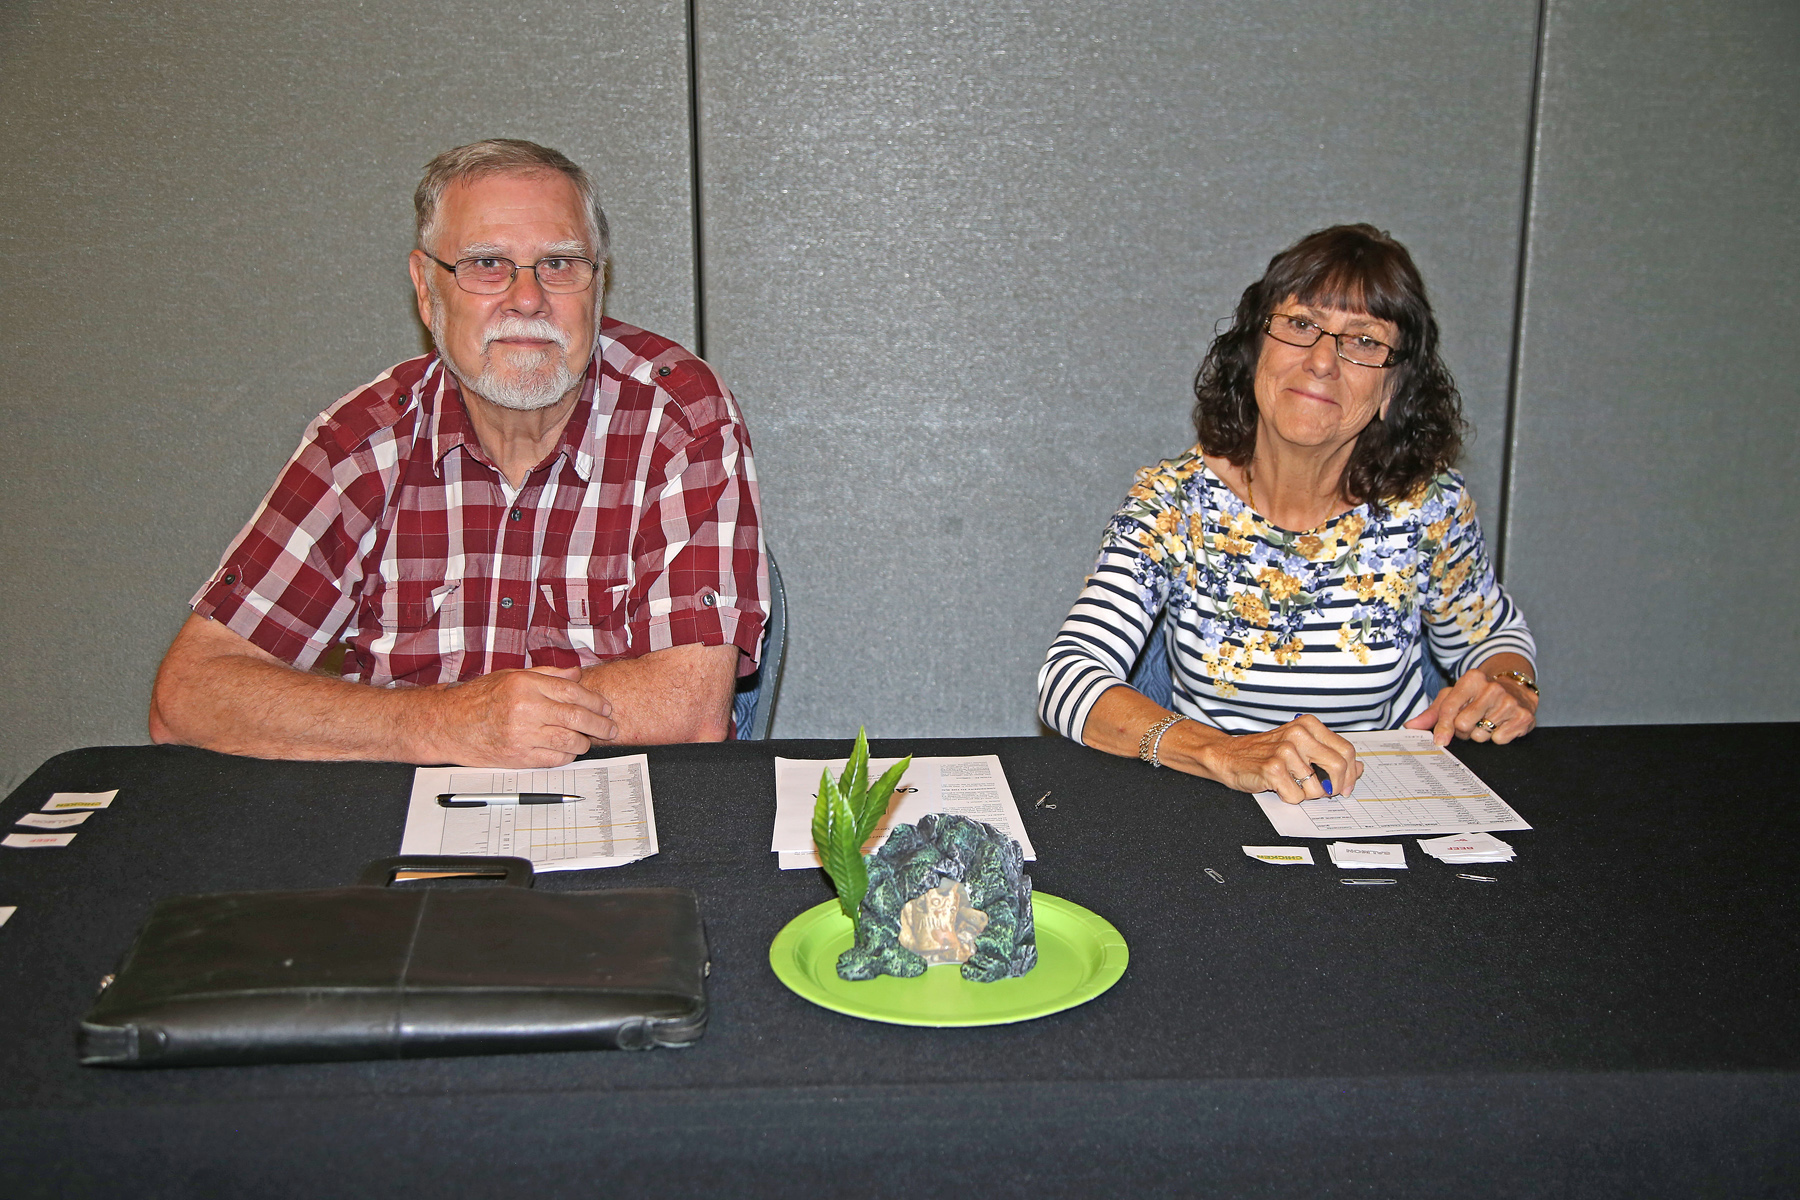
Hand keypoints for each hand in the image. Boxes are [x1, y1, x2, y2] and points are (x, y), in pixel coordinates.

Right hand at [433, 665, 616, 766]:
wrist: (448, 724)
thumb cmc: (478, 698)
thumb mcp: (511, 676)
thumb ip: (547, 675)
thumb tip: (576, 675)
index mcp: (525, 685)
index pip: (572, 692)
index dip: (595, 701)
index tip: (606, 707)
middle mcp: (525, 708)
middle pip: (575, 717)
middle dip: (599, 724)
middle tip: (610, 728)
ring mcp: (521, 734)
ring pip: (568, 740)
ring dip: (585, 742)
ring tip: (590, 740)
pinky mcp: (517, 757)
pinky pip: (553, 759)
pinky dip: (567, 756)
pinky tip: (569, 751)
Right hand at [1197, 714, 1363, 804]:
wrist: (1230, 756)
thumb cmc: (1266, 753)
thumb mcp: (1301, 747)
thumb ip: (1330, 755)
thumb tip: (1359, 768)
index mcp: (1309, 725)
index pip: (1346, 750)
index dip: (1351, 773)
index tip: (1346, 786)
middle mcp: (1299, 734)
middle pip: (1338, 767)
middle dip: (1335, 787)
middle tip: (1327, 793)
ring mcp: (1285, 750)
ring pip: (1317, 787)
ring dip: (1307, 794)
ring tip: (1292, 784)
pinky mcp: (1273, 768)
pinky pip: (1297, 796)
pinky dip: (1290, 797)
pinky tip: (1279, 786)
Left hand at [1404, 668, 1536, 745]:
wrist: (1517, 688)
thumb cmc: (1478, 694)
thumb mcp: (1454, 697)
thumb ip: (1432, 713)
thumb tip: (1410, 727)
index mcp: (1472, 679)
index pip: (1449, 708)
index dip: (1442, 727)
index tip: (1439, 740)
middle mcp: (1492, 688)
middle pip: (1463, 725)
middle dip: (1463, 730)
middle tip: (1471, 722)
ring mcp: (1510, 702)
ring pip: (1481, 736)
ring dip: (1481, 734)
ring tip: (1487, 721)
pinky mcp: (1524, 716)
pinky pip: (1500, 740)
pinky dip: (1498, 737)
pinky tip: (1502, 724)